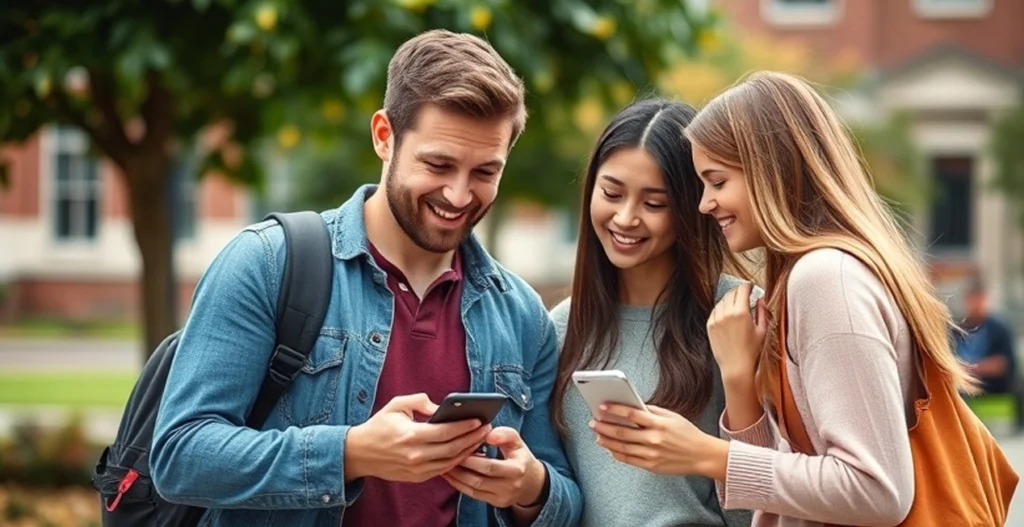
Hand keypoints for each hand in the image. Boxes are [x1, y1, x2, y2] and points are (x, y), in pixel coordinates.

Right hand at [345, 393, 491, 482]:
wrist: (360, 453)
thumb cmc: (379, 425)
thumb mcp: (397, 404)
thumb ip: (421, 400)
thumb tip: (442, 407)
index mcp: (411, 435)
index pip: (446, 431)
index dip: (465, 426)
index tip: (479, 419)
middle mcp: (416, 455)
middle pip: (453, 448)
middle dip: (472, 438)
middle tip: (487, 428)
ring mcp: (417, 469)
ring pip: (451, 461)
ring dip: (468, 450)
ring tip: (480, 439)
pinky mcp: (417, 477)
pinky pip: (443, 470)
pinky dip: (457, 461)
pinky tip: (466, 451)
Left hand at [442, 427, 546, 508]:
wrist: (531, 482)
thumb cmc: (520, 457)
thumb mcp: (517, 441)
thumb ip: (505, 434)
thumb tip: (488, 434)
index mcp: (517, 469)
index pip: (490, 466)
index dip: (472, 459)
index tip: (459, 448)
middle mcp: (510, 486)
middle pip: (479, 479)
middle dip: (461, 468)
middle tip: (447, 455)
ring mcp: (502, 497)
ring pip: (474, 488)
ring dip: (457, 477)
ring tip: (445, 464)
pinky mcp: (495, 502)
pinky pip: (473, 495)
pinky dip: (459, 485)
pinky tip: (450, 475)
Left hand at [590, 403, 729, 480]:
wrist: (702, 455)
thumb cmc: (687, 433)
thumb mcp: (672, 416)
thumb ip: (651, 411)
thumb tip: (631, 405)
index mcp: (659, 424)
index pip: (631, 414)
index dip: (615, 409)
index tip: (602, 406)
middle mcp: (654, 439)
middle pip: (622, 432)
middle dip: (604, 426)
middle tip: (593, 422)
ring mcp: (651, 454)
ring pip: (622, 448)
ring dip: (607, 440)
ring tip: (598, 435)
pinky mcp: (651, 466)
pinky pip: (629, 460)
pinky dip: (617, 454)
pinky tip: (610, 448)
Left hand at [707, 282, 766, 379]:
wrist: (736, 366)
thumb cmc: (752, 350)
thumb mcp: (762, 330)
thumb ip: (762, 311)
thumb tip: (761, 299)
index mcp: (741, 312)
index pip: (742, 290)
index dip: (747, 285)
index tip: (749, 286)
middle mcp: (727, 313)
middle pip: (731, 293)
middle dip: (738, 291)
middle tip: (744, 294)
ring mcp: (716, 319)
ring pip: (722, 301)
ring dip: (729, 299)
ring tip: (735, 304)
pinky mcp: (710, 325)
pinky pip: (714, 311)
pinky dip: (721, 308)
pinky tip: (727, 313)